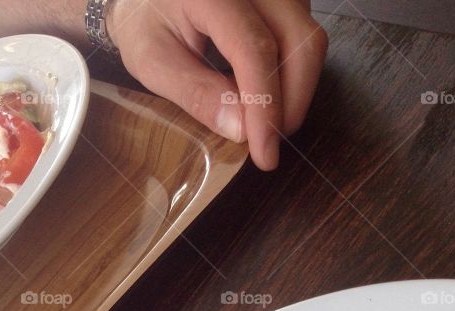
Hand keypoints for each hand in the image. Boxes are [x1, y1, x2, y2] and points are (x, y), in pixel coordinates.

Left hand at [106, 0, 327, 168]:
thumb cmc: (145, 24)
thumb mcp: (154, 63)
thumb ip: (195, 93)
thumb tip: (241, 129)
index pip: (254, 48)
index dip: (265, 105)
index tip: (265, 152)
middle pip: (300, 40)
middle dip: (291, 102)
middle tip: (268, 144)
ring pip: (309, 39)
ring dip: (295, 90)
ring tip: (262, 122)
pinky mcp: (282, 0)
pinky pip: (302, 38)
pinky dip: (290, 75)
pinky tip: (263, 96)